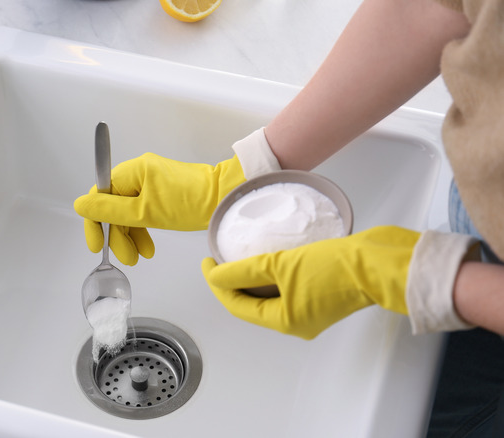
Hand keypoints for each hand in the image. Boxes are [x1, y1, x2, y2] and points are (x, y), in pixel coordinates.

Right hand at [74, 152, 244, 264]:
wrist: (224, 199)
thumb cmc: (190, 203)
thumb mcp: (145, 213)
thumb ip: (110, 210)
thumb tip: (80, 205)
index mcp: (131, 171)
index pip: (99, 196)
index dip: (95, 222)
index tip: (96, 245)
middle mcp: (138, 173)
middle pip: (113, 206)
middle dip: (117, 235)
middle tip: (126, 258)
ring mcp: (150, 182)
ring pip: (127, 212)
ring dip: (130, 236)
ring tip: (138, 257)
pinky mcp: (161, 192)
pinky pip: (141, 211)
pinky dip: (142, 229)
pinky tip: (147, 247)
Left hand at [201, 226, 419, 338]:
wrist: (380, 262)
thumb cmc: (337, 267)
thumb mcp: (281, 265)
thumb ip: (244, 271)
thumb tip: (216, 275)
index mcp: (286, 321)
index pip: (238, 306)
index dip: (218, 284)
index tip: (207, 262)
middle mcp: (297, 322)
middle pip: (252, 304)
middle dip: (233, 283)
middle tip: (218, 260)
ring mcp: (312, 310)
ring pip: (270, 296)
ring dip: (252, 279)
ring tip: (238, 257)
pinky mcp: (323, 295)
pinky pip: (287, 289)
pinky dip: (273, 277)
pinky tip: (268, 258)